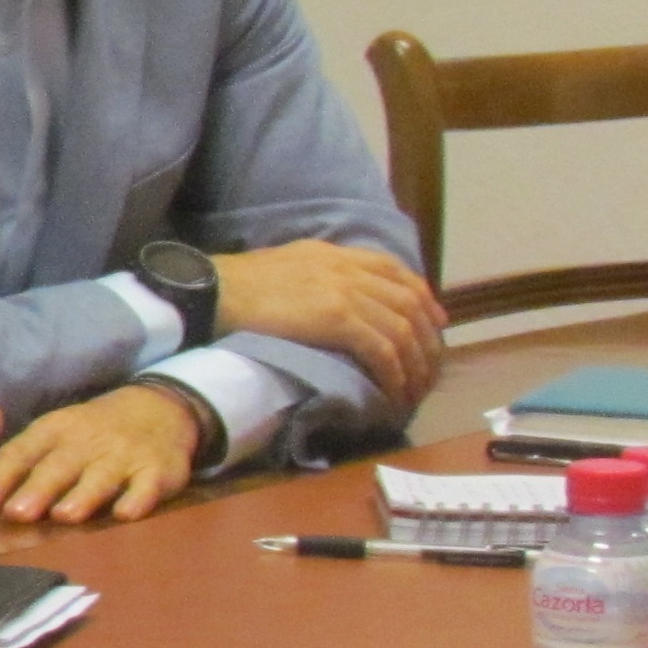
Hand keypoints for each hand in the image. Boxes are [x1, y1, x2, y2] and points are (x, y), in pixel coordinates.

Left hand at [0, 384, 204, 524]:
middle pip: (59, 467)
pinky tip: (127, 513)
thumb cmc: (88, 436)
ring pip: (100, 477)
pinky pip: (147, 486)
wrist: (157, 410)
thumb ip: (18, 469)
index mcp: (51, 433)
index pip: (20, 453)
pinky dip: (138, 499)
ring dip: (83, 495)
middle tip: (18, 513)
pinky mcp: (157, 471)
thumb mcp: (50, 439)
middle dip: (38, 489)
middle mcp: (84, 442)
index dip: (0, 477)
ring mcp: (123, 456)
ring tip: (65, 515)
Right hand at [212, 240, 446, 406]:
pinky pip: (383, 351)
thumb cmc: (236, 283)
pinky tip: (393, 392)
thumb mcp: (285, 264)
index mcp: (337, 255)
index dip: (422, 297)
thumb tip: (328, 296)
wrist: (214, 290)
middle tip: (429, 367)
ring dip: (415, 365)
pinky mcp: (340, 320)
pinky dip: (394, 374)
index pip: (395, 271)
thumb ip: (316, 273)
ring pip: (403, 331)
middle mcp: (350, 270)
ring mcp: (348, 294)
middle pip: (410, 303)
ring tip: (413, 391)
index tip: (433, 321)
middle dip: (427, 339)